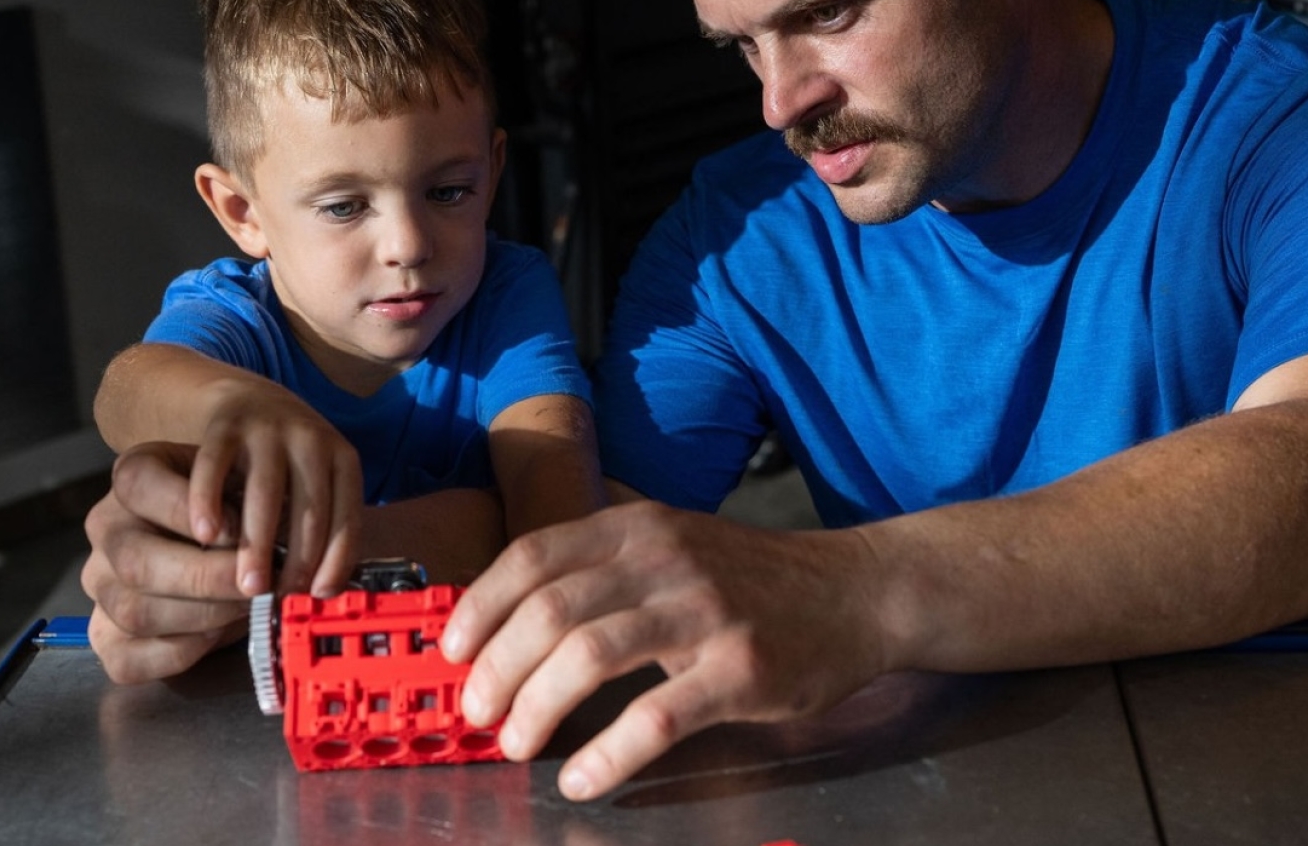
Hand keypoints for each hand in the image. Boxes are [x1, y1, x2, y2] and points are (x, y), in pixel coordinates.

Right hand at [81, 441, 253, 682]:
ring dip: (202, 617)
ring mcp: (100, 584)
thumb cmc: (236, 508)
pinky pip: (128, 660)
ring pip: (134, 613)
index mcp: (132, 477)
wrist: (221, 544)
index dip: (186, 509)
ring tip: (247, 608)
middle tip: (258, 585)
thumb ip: (245, 504)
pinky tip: (217, 635)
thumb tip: (261, 548)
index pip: (139, 485)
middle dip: (206, 579)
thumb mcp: (242, 486)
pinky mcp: (104, 636)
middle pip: (136, 562)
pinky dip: (180, 653)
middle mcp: (105, 529)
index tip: (237, 530)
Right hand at [183, 379, 363, 598]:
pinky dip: (209, 499)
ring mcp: (268, 430)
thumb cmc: (283, 461)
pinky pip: (216, 464)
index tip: (320, 595)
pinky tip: (204, 534)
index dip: (336, 560)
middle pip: (311, 509)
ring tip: (248, 585)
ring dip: (259, 543)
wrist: (245, 398)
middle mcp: (310, 441)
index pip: (347, 517)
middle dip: (298, 561)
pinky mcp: (225, 424)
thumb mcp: (313, 483)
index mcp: (341, 459)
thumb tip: (319, 593)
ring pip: (267, 492)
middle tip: (280, 599)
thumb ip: (319, 526)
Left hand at [439, 501, 889, 799]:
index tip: (453, 650)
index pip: (532, 556)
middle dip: (498, 666)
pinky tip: (582, 778)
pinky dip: (608, 753)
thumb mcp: (669, 546)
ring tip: (515, 742)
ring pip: (591, 655)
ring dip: (538, 705)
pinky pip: (656, 716)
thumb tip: (507, 619)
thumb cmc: (746, 580)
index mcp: (634, 528)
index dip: (482, 605)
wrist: (854, 591)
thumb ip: (600, 570)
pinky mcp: (740, 670)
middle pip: (550, 610)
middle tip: (477, 711)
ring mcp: (703, 612)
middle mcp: (663, 560)